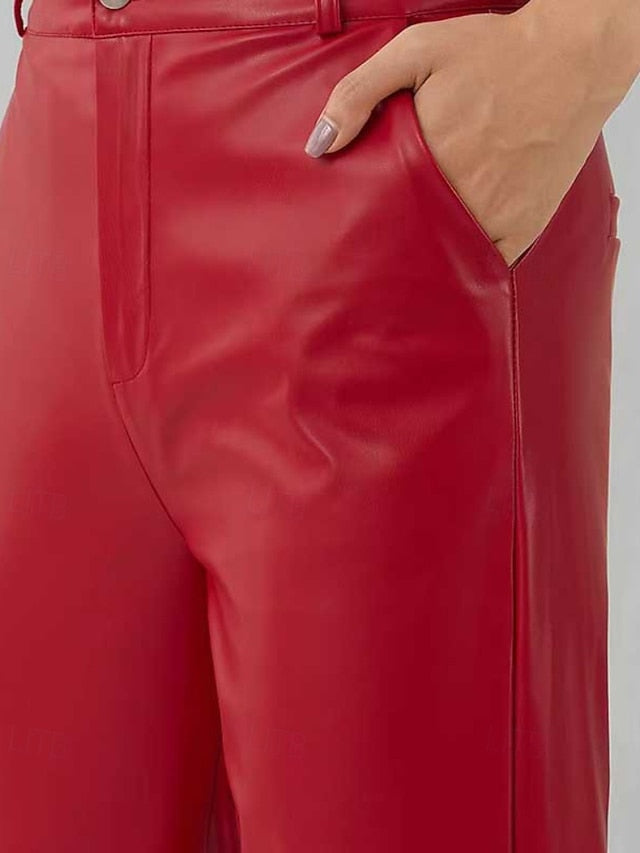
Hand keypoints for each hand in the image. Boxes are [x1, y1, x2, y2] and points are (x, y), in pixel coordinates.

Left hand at [304, 6, 623, 267]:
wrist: (575, 58)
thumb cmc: (495, 52)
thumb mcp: (417, 52)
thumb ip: (360, 92)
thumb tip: (320, 145)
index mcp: (426, 163)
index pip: (376, 217)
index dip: (360, 230)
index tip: (346, 236)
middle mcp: (460, 199)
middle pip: (407, 244)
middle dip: (388, 250)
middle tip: (370, 256)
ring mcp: (494, 219)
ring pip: (444, 261)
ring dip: (425, 262)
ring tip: (405, 265)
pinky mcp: (524, 228)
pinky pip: (486, 264)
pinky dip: (468, 266)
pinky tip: (453, 261)